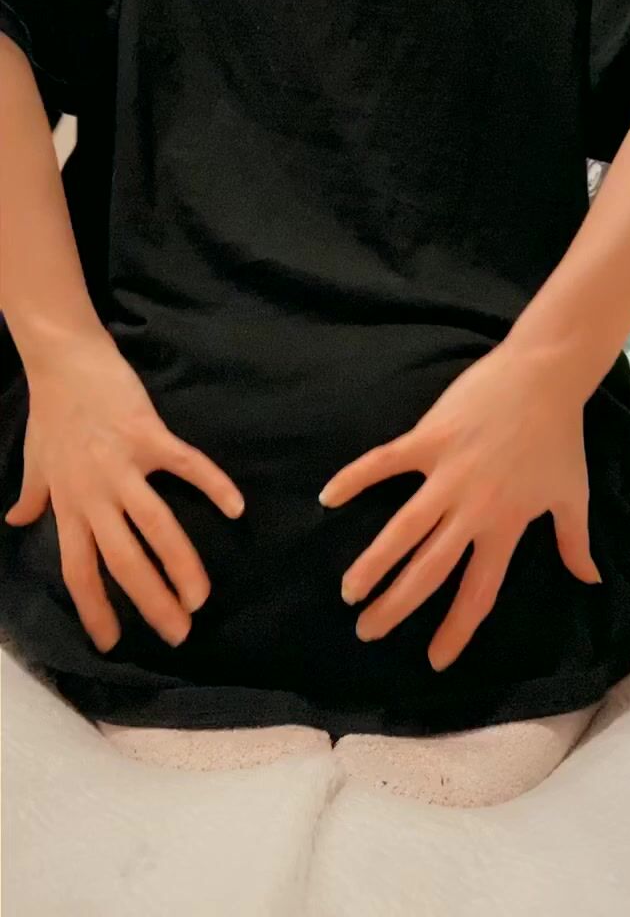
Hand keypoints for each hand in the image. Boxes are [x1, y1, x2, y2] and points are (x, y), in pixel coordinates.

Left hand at [6, 331, 243, 652]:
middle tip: (179, 634)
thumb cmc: (52, 409)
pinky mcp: (149, 434)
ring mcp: (123, 465)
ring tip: (201, 597)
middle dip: (151, 603)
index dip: (95, 609)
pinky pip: (186, 466)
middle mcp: (95, 493)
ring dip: (181, 566)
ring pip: (155, 526)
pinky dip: (213, 485)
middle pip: (123, 561)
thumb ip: (32, 495)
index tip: (113, 644)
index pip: (79, 570)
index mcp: (69, 504)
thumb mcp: (35, 460)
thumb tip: (16, 520)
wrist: (65, 358)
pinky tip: (236, 509)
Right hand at [320, 344, 600, 670]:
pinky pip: (384, 463)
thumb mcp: (572, 495)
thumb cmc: (558, 435)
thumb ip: (575, 543)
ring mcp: (447, 473)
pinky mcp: (428, 438)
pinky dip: (355, 478)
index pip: (478, 591)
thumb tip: (591, 581)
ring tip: (348, 590)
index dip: (456, 629)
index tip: (434, 660)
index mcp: (506, 526)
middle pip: (429, 570)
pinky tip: (327, 498)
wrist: (544, 375)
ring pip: (403, 529)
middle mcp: (472, 508)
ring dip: (373, 563)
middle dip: (396, 606)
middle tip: (367, 631)